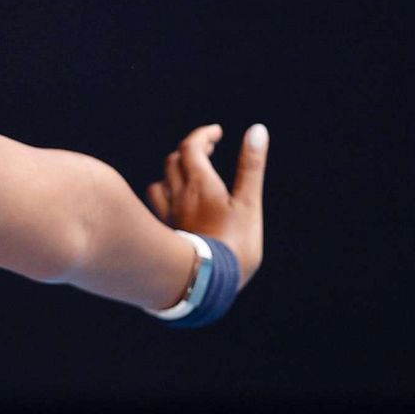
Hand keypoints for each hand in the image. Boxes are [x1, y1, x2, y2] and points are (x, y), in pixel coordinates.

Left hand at [146, 123, 268, 289]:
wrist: (205, 283)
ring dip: (174, 174)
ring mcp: (167, 215)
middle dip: (191, 151)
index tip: (216, 133)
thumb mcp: (248, 202)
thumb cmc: (233, 243)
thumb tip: (257, 130)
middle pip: (174, 162)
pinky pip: (157, 207)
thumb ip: (251, 166)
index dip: (203, 135)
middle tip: (209, 149)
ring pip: (160, 184)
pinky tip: (177, 205)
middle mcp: (178, 196)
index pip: (191, 147)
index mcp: (199, 184)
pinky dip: (166, 196)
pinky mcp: (164, 233)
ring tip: (191, 176)